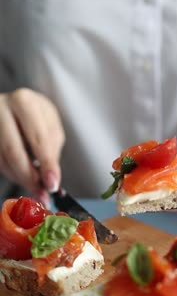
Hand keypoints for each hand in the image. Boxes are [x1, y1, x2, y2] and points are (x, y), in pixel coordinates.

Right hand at [0, 88, 64, 204]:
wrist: (14, 108)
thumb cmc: (36, 120)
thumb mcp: (51, 129)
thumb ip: (50, 153)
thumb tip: (50, 183)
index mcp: (24, 102)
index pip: (37, 138)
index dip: (46, 164)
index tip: (53, 184)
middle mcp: (1, 108)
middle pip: (13, 151)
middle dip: (30, 177)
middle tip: (42, 194)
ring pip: (2, 160)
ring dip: (20, 179)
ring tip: (36, 188)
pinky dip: (12, 175)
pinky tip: (22, 177)